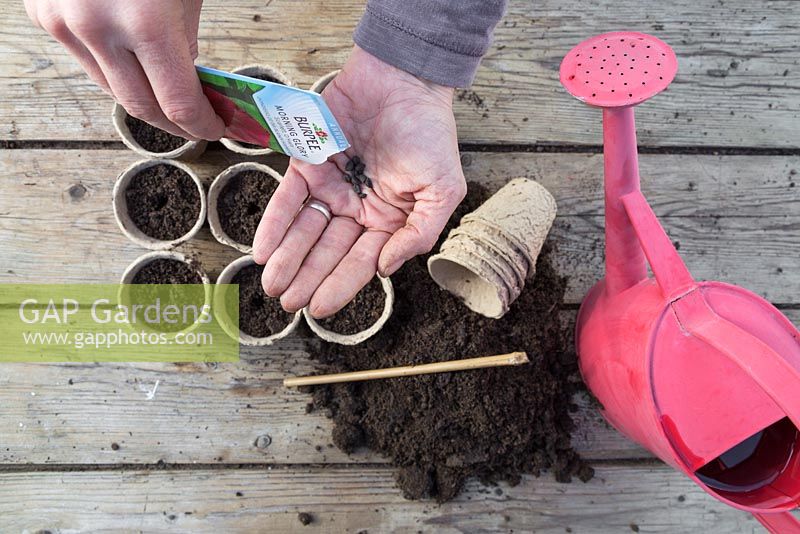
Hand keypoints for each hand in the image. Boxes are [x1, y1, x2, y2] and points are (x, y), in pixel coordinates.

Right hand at [24, 0, 224, 139]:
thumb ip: (187, 40)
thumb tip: (191, 84)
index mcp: (145, 21)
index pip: (178, 104)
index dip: (202, 124)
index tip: (218, 127)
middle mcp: (97, 28)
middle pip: (142, 108)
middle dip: (177, 124)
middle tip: (201, 124)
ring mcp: (63, 22)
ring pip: (110, 88)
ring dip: (145, 99)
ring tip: (172, 97)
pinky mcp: (43, 14)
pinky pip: (86, 58)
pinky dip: (115, 68)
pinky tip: (136, 63)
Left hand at [253, 46, 466, 317]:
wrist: (404, 80)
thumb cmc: (430, 132)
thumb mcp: (443, 190)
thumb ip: (419, 234)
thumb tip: (386, 268)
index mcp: (387, 220)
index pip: (360, 261)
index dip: (340, 286)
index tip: (319, 309)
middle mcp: (356, 208)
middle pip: (327, 251)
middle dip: (307, 278)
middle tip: (287, 303)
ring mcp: (331, 185)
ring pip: (305, 229)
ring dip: (288, 257)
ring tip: (273, 284)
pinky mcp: (308, 161)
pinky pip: (288, 197)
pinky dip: (275, 222)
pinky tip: (264, 248)